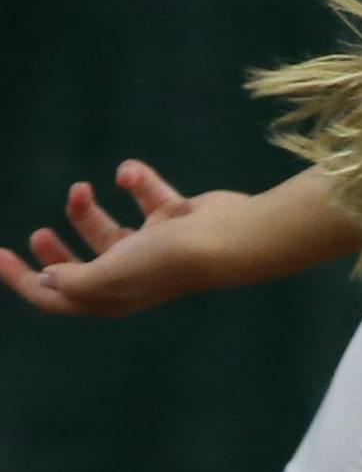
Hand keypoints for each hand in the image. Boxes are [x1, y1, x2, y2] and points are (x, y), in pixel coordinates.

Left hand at [0, 163, 250, 315]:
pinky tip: (129, 173)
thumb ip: (75, 281)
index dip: (24, 281)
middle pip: (82, 270)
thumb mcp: (109, 274)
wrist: (226, 239)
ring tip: (80, 189)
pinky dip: (135, 181)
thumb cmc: (166, 260)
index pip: (59, 298)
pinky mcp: (173, 219)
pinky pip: (145, 196)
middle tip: (38, 233)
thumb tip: (49, 280)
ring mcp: (154, 248)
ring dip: (87, 211)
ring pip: (109, 231)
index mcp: (113, 297)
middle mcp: (132, 276)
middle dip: (56, 253)